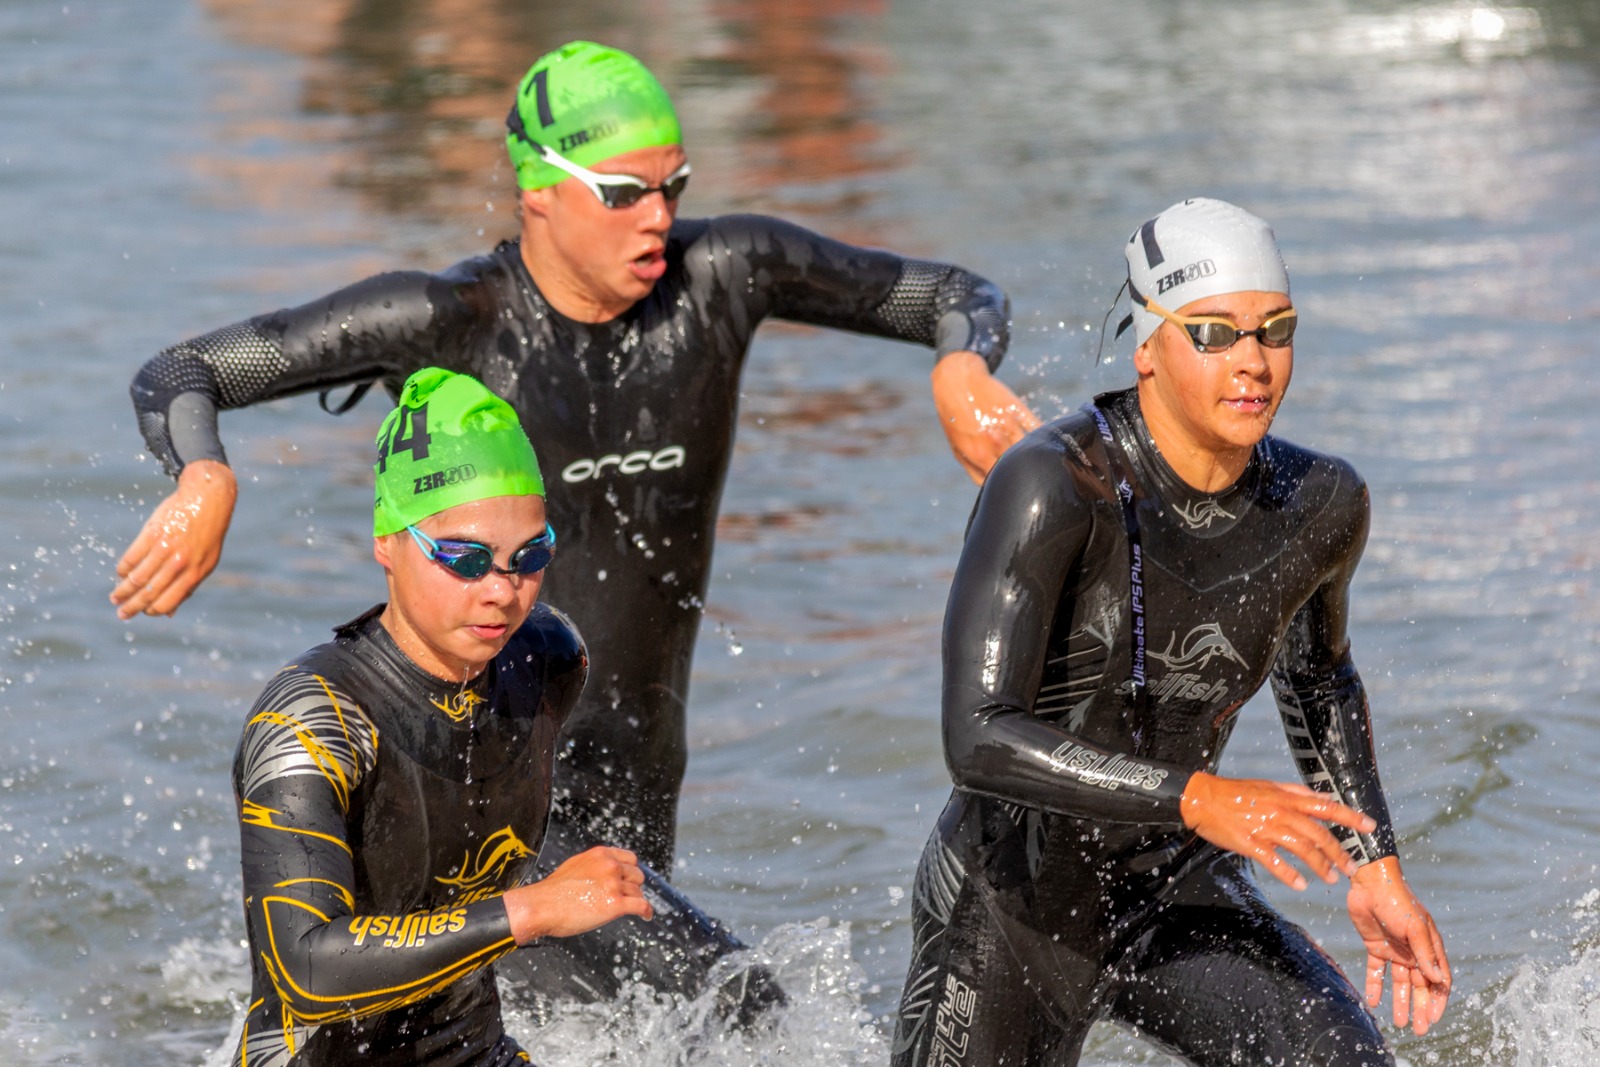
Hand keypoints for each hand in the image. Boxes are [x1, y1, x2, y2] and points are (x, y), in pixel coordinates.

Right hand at [111, 460, 236, 618]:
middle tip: (121, 613)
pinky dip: (123, 568)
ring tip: (115, 597)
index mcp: (194, 574)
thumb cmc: (207, 535)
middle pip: (149, 593)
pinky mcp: (152, 533)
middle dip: (132, 606)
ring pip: (137, 577)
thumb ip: (188, 587)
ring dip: (123, 590)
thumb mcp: (206, 563)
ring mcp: (165, 548)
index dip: (152, 610)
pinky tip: (120, 574)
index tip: (142, 612)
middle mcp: (179, 564)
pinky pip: (132, 557)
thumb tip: (169, 613)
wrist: (207, 500)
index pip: (167, 602)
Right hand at [503, 846, 652, 943]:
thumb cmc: (552, 892)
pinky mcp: (615, 904)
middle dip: (633, 886)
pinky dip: (647, 912)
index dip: (631, 871)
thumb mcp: (576, 866)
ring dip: (636, 900)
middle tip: (627, 896)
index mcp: (600, 855)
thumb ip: (594, 866)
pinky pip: (641, 906)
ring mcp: (613, 885)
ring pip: (638, 892)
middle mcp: (610, 866)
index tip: (631, 879)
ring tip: (632, 908)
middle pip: (637, 875)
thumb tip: (604, 872)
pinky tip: (647, 916)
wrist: (540, 907)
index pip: (630, 858)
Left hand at [930, 351, 1039, 483]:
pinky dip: (1042, 437)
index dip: (1009, 487)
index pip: (1000, 482)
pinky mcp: (1018, 410)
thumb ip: (975, 471)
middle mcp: (995, 442)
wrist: (957, 381)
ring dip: (1036, 459)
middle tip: (1030, 479)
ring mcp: (1008, 425)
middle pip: (1018, 468)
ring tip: (1041, 464)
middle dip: (1024, 476)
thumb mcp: (958, 448)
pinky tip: (1045, 442)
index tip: (1015, 489)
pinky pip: (1037, 429)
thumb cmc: (955, 419)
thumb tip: (991, 488)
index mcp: (979, 456)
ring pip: (1030, 451)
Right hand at [1180, 772, 1374, 890]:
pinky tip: (1300, 885)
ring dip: (1320, 866)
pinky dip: (1289, 875)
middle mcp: (1281, 812)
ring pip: (1301, 849)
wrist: (1203, 798)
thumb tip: (1321, 798)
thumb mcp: (1269, 786)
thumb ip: (1296, 793)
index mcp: (1287, 798)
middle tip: (1353, 868)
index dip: (1350, 817)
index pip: (1326, 807)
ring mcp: (1265, 828)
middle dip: (1339, 853)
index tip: (1371, 827)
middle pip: (1318, 835)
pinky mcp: (1250, 843)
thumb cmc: (1237, 792)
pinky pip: (1274, 862)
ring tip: (1331, 878)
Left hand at [1347, 856, 1450, 1034]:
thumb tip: (1438, 980)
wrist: (1369, 882)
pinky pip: (1376, 971)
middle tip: (1418, 1031)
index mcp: (1429, 946)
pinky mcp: (1375, 946)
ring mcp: (1395, 950)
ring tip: (1398, 1023)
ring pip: (1400, 982)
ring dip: (1399, 1002)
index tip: (1433, 1018)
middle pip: (1420, 985)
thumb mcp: (1414, 927)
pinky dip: (1375, 986)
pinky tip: (1373, 1002)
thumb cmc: (1397, 901)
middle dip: (1419, 1008)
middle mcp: (1414, 951)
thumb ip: (1425, 953)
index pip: (1439, 979)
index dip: (1437, 1000)